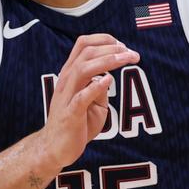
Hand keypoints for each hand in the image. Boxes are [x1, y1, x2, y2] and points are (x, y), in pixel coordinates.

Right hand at [43, 34, 139, 168]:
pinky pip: (80, 97)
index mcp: (71, 74)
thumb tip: (110, 76)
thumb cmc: (76, 124)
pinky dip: (94, 87)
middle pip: (86, 52)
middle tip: (132, 54)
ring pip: (83, 69)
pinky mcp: (70, 114)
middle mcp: (67, 81)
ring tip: (126, 59)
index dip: (104, 40)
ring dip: (107, 61)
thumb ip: (100, 89)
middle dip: (112, 48)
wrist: (56, 149)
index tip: (123, 47)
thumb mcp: (93, 103)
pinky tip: (108, 81)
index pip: (83, 45)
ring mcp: (67, 97)